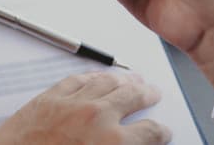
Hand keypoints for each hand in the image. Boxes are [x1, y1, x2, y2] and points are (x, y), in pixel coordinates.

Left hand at [0, 72, 170, 144]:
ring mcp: (73, 103)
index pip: (150, 132)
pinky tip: (98, 75)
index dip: (160, 131)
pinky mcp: (51, 97)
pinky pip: (77, 79)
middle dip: (146, 94)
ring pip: (106, 82)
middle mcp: (97, 117)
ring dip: (123, 79)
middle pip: (132, 97)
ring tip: (132, 78)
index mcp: (114, 142)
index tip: (163, 131)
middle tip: (153, 92)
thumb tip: (128, 144)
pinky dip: (92, 75)